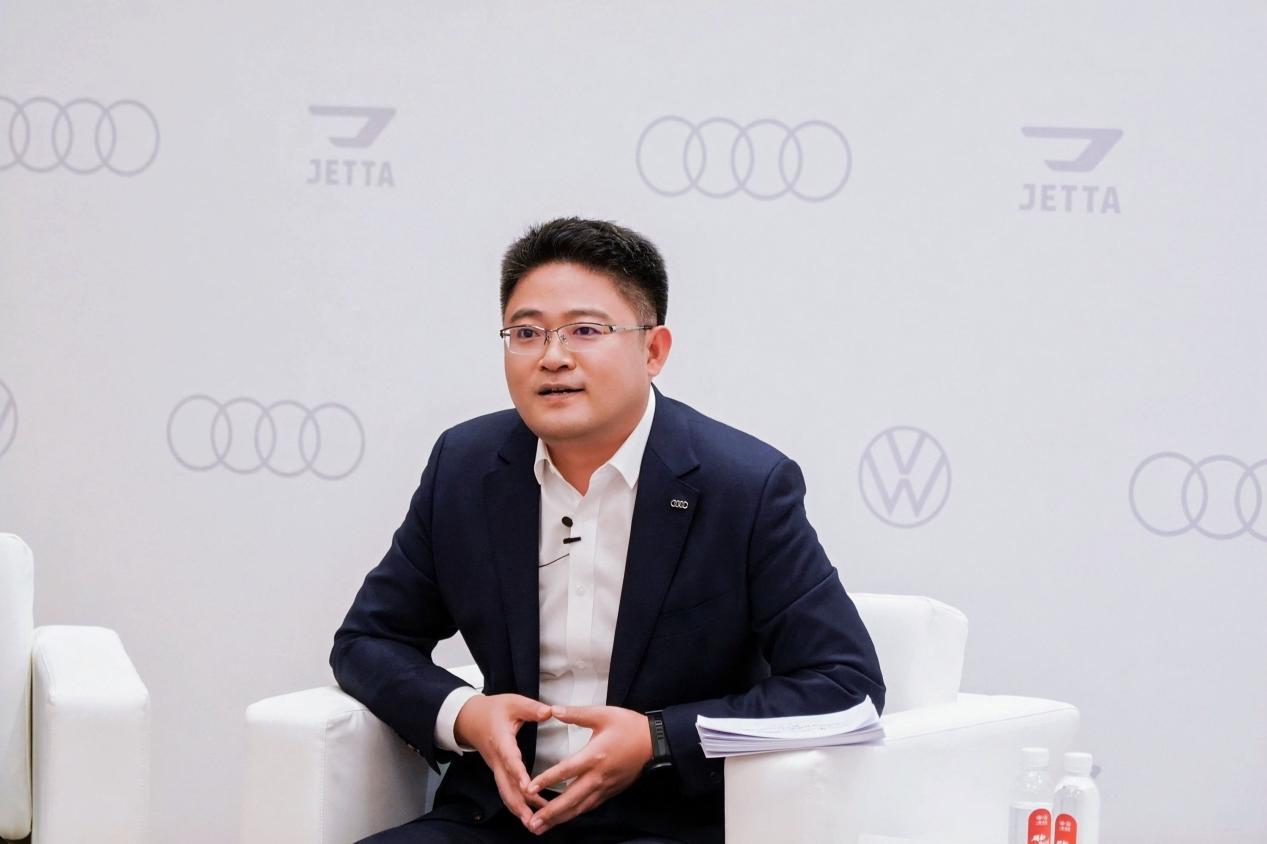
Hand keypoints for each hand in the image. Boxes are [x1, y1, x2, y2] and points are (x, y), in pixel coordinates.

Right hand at [453, 694, 552, 825]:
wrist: (470, 718)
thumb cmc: (493, 710)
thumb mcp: (512, 702)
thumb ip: (531, 708)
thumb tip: (550, 712)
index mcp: (501, 741)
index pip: (510, 760)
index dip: (518, 774)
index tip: (528, 787)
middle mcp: (497, 760)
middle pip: (506, 786)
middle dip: (519, 805)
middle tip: (533, 820)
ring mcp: (496, 769)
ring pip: (505, 793)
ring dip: (519, 810)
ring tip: (535, 824)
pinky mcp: (499, 773)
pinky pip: (507, 791)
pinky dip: (517, 804)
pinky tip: (531, 813)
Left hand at [524, 705, 652, 834]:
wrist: (655, 742)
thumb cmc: (629, 726)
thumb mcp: (603, 714)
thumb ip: (577, 714)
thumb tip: (553, 710)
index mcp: (594, 755)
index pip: (565, 771)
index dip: (546, 780)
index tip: (529, 788)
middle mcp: (598, 776)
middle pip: (570, 799)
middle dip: (550, 813)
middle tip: (532, 823)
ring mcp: (605, 787)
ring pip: (579, 807)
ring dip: (560, 818)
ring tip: (542, 827)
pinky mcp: (610, 791)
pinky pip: (590, 806)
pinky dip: (575, 814)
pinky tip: (565, 818)